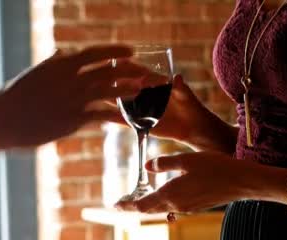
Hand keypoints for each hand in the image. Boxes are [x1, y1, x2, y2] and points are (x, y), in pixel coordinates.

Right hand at [0, 45, 147, 147]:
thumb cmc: (11, 99)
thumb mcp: (33, 75)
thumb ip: (51, 64)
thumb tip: (62, 54)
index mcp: (59, 64)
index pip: (94, 53)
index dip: (115, 52)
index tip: (131, 51)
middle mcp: (68, 78)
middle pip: (108, 70)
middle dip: (130, 70)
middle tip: (147, 73)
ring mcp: (71, 98)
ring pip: (109, 90)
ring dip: (128, 90)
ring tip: (143, 91)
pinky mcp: (71, 119)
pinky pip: (101, 116)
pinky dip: (117, 117)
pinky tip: (127, 120)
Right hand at [104, 74, 229, 148]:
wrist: (194, 130)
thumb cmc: (193, 108)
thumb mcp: (187, 97)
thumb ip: (181, 88)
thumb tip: (177, 77)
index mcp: (156, 83)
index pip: (138, 73)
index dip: (127, 68)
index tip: (115, 63)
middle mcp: (145, 94)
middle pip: (125, 86)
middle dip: (111, 82)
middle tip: (96, 78)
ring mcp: (141, 109)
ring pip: (121, 102)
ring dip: (108, 99)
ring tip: (92, 95)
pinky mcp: (140, 124)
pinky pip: (124, 121)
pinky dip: (113, 118)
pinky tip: (101, 117)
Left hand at [114, 152, 256, 212]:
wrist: (242, 182)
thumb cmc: (215, 167)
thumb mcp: (186, 160)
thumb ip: (164, 163)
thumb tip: (147, 167)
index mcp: (171, 194)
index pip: (142, 204)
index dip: (127, 205)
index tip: (114, 205)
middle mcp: (177, 205)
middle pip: (149, 209)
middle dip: (134, 206)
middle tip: (121, 203)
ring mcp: (188, 207)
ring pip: (162, 208)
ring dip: (148, 205)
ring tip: (137, 199)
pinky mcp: (197, 206)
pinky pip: (173, 206)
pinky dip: (162, 202)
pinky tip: (161, 195)